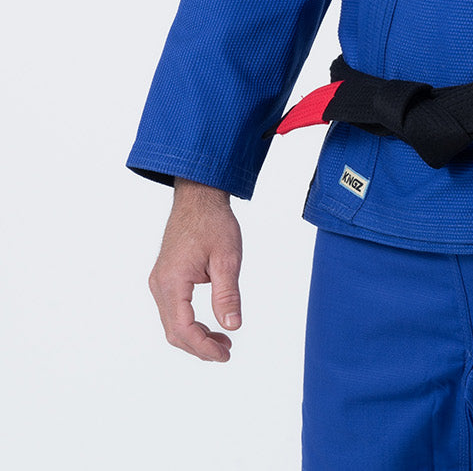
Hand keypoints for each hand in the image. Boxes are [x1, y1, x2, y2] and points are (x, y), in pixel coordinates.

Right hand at [148, 178, 243, 361]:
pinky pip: (172, 310)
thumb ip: (227, 294)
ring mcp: (159, 281)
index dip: (203, 347)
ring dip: (194, 337)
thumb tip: (233, 325)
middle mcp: (160, 284)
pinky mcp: (164, 277)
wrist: (198, 197)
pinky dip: (189, 323)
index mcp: (173, 280)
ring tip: (222, 341)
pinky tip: (209, 325)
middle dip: (199, 347)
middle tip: (226, 352)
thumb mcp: (228, 258)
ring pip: (171, 323)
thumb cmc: (213, 222)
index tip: (225, 354)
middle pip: (174, 331)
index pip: (183, 328)